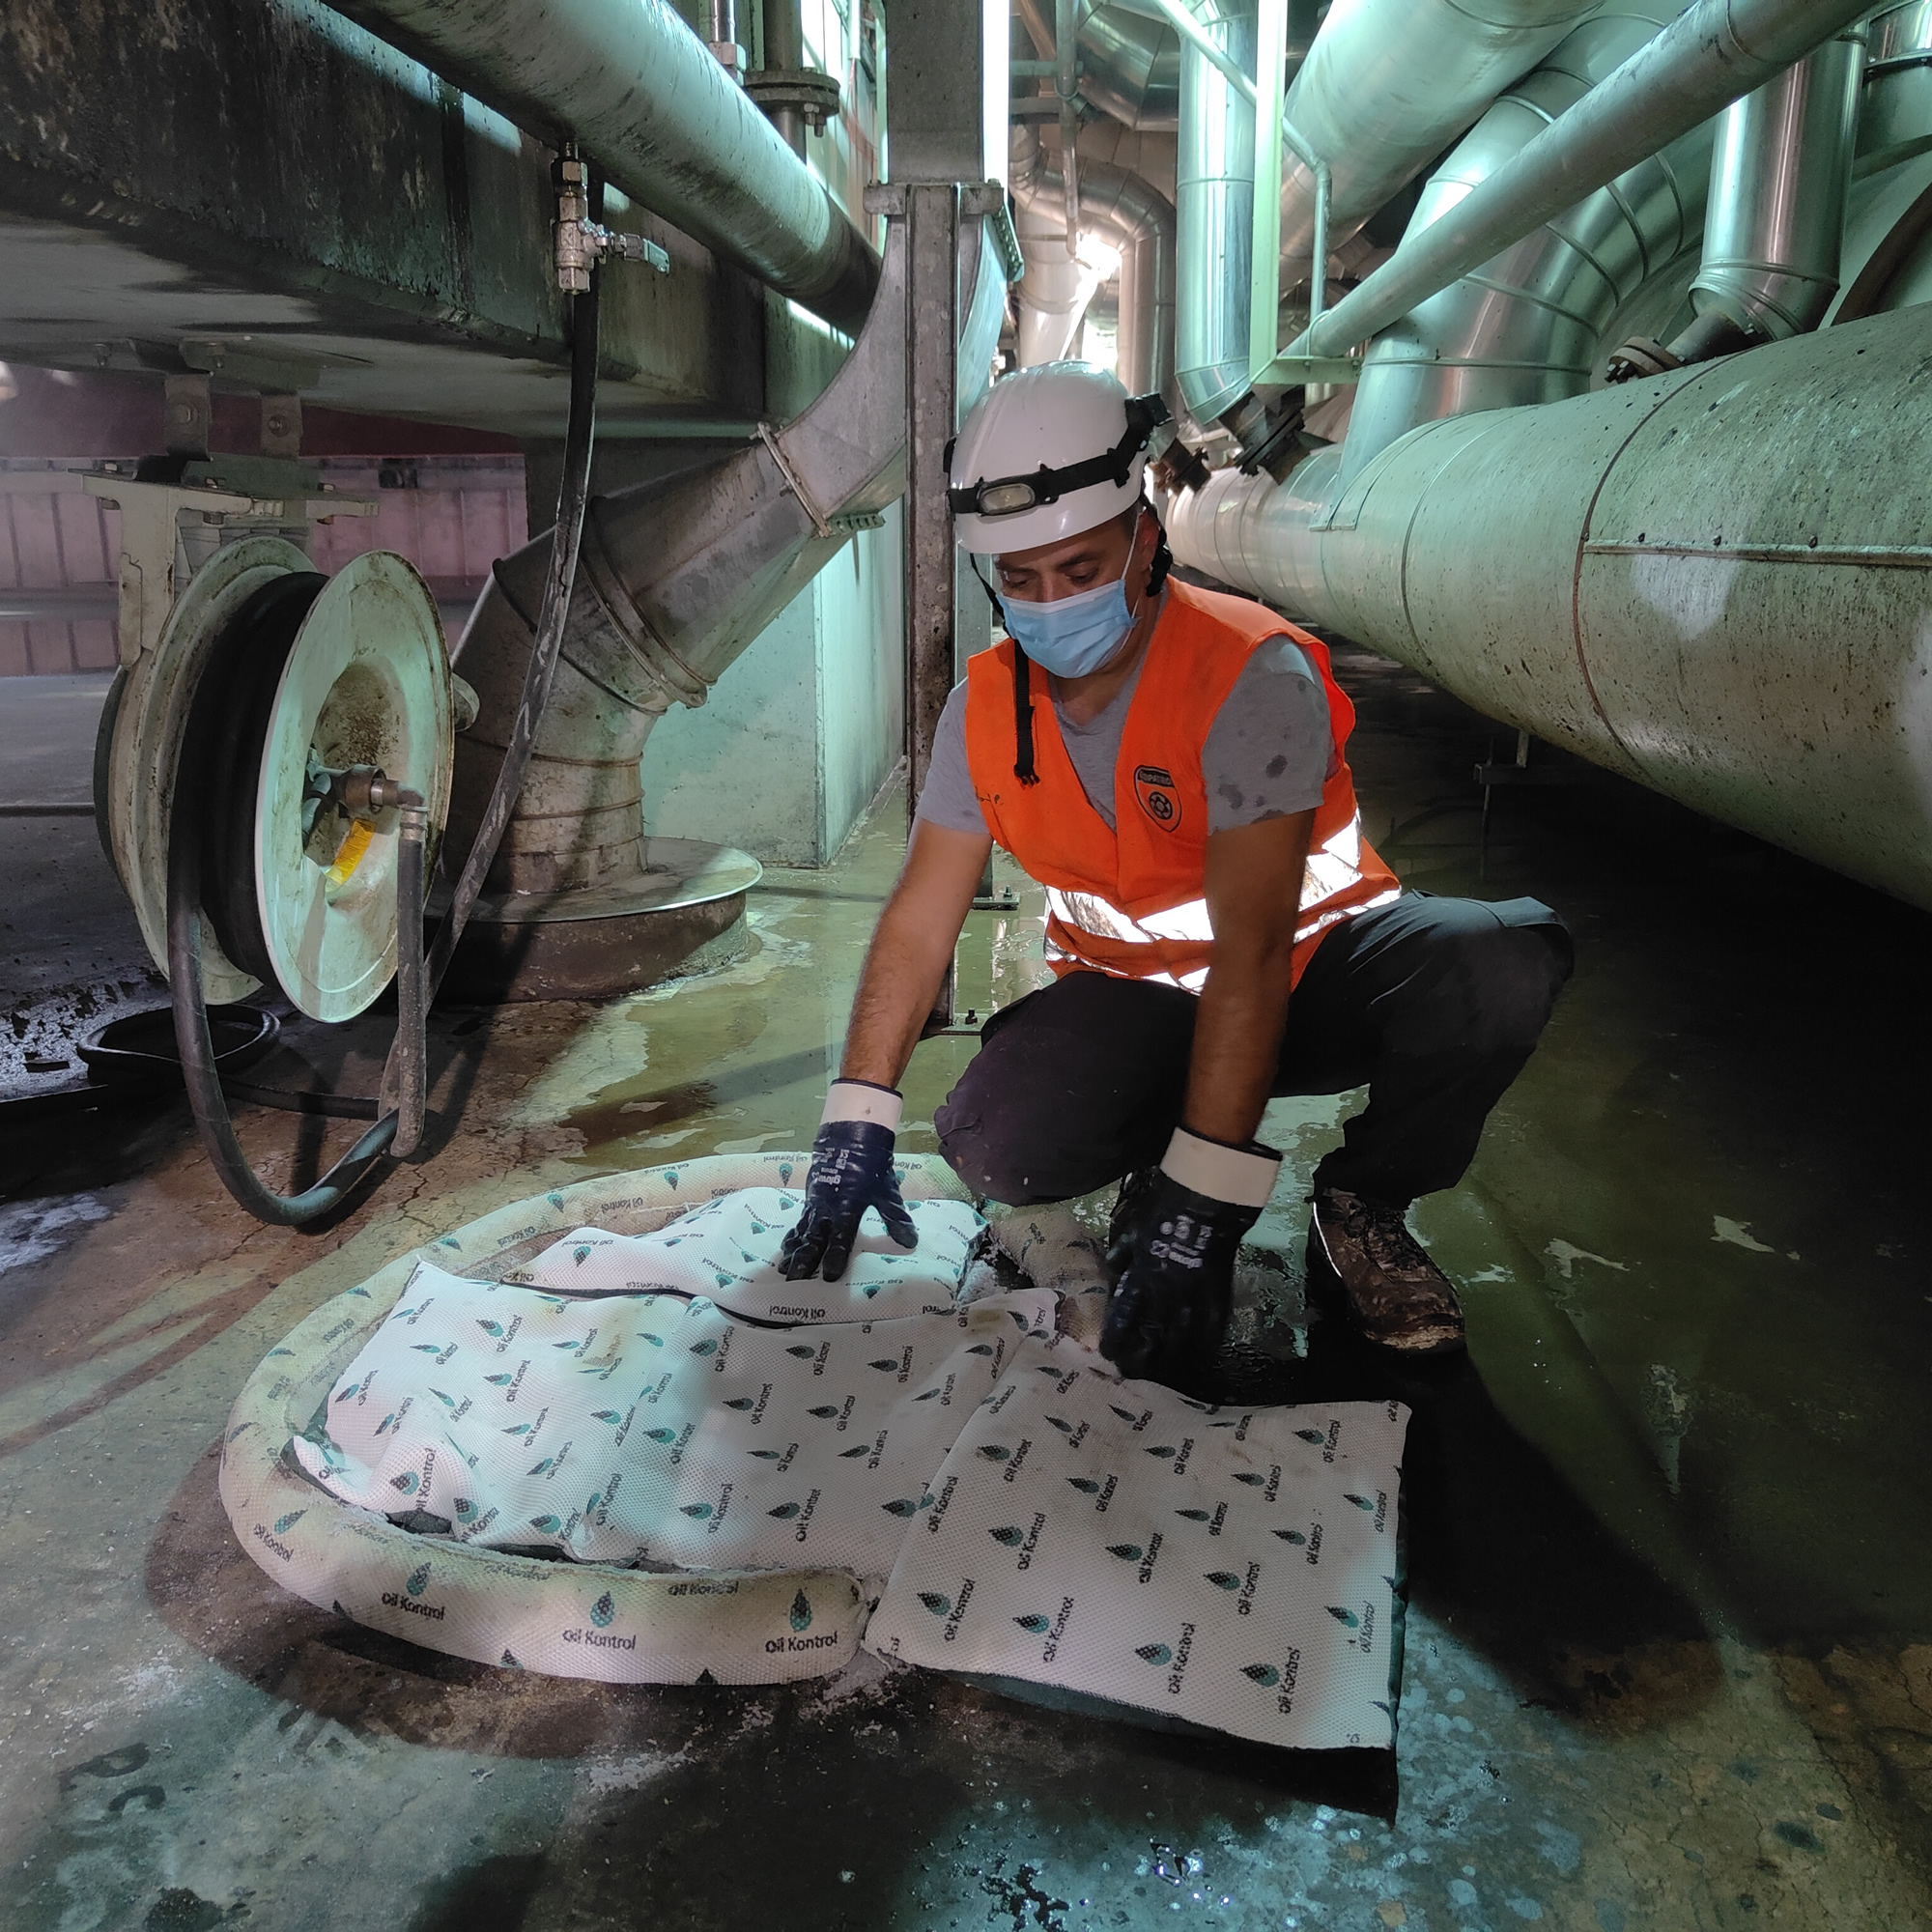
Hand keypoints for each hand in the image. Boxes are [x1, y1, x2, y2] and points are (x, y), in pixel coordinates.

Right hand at [780, 1086, 917, 1281]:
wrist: (849, 1139)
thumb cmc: (871, 1168)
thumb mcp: (887, 1192)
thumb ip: (895, 1218)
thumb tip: (911, 1243)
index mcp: (847, 1208)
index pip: (841, 1238)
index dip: (836, 1257)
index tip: (830, 1276)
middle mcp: (827, 1209)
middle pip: (814, 1239)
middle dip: (805, 1259)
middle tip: (796, 1279)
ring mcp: (815, 1205)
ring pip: (802, 1232)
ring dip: (794, 1252)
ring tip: (784, 1270)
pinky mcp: (809, 1202)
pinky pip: (798, 1223)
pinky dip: (792, 1238)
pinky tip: (784, 1250)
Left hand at [1100, 1129, 1278, 1383]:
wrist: (1205, 1204)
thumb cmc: (1163, 1212)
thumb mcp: (1133, 1232)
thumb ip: (1122, 1255)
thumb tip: (1113, 1268)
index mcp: (1142, 1279)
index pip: (1124, 1319)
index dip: (1116, 1340)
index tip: (1108, 1354)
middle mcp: (1166, 1296)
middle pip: (1152, 1339)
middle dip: (1140, 1360)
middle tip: (1132, 1373)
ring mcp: (1194, 1299)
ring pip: (1182, 1343)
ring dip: (1170, 1362)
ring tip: (1162, 1376)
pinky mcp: (1218, 1298)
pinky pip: (1212, 1332)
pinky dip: (1204, 1348)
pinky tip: (1199, 1359)